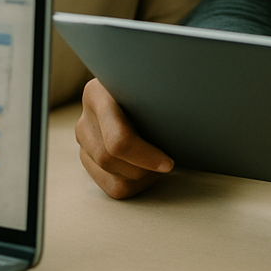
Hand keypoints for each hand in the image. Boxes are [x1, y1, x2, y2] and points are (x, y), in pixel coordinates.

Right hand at [75, 78, 173, 197]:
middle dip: (144, 168)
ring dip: (140, 178)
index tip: (169, 163)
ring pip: (111, 178)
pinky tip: (148, 171)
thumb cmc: (149, 86)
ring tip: (158, 164)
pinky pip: (110, 187)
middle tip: (168, 163)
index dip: (146, 155)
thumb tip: (187, 110)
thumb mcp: (150, 84)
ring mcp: (84, 141)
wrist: (134, 88)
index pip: (118, 139)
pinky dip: (134, 185)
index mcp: (97, 94)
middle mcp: (85, 119)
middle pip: (111, 160)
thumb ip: (157, 95)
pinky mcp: (88, 158)